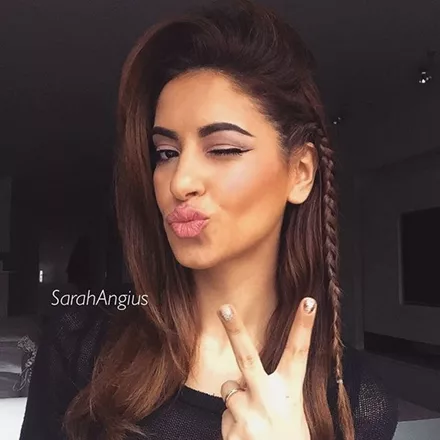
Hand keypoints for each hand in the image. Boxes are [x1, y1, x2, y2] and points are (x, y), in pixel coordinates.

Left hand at [218, 297, 316, 439]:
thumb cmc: (286, 438)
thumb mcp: (290, 412)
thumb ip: (269, 390)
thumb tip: (236, 379)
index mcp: (290, 393)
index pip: (299, 353)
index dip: (303, 326)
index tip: (307, 301)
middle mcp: (269, 400)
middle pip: (247, 358)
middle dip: (235, 330)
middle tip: (224, 307)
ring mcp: (250, 416)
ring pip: (230, 391)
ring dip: (236, 401)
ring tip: (252, 423)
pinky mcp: (233, 432)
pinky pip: (224, 413)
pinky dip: (232, 421)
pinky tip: (246, 437)